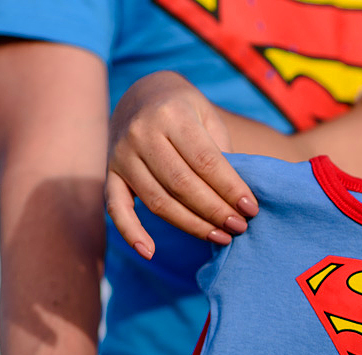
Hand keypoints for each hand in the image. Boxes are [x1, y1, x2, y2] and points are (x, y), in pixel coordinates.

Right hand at [106, 71, 257, 258]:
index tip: (251, 209)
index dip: (231, 189)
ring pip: (158, 201)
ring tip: (221, 237)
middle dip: (215, 211)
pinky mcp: (110, 173)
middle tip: (240, 227)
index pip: (205, 161)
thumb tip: (239, 199)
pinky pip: (117, 208)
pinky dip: (130, 232)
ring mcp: (121, 154)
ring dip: (192, 225)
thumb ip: (221, 152)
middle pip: (182, 185)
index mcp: (171, 114)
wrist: (143, 95)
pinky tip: (150, 252)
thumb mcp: (208, 118)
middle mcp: (141, 133)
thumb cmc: (187, 112)